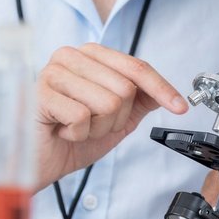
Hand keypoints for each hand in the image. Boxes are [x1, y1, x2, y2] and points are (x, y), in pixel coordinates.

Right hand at [34, 43, 187, 185]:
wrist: (37, 163)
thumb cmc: (70, 139)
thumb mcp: (115, 120)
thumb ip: (138, 102)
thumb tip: (166, 93)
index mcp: (89, 56)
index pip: (136, 67)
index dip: (161, 88)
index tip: (181, 107)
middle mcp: (70, 56)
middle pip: (124, 88)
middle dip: (115, 119)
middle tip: (91, 126)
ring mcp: (54, 71)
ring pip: (107, 103)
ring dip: (97, 128)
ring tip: (75, 128)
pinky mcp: (41, 92)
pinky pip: (83, 117)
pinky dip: (78, 134)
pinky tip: (62, 131)